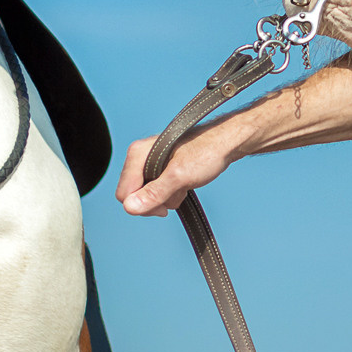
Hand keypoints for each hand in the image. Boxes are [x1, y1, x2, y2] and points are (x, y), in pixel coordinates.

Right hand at [115, 128, 233, 215]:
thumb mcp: (179, 177)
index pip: (124, 194)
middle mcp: (140, 156)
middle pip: (133, 195)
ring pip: (146, 195)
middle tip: (176, 195)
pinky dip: (171, 193)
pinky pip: (157, 189)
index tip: (163, 207)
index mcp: (137, 154)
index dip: (142, 205)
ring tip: (183, 186)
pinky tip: (184, 186)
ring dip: (166, 198)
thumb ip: (153, 193)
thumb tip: (130, 208)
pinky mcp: (161, 168)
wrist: (227, 143)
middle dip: (154, 201)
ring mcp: (150, 162)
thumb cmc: (206, 153)